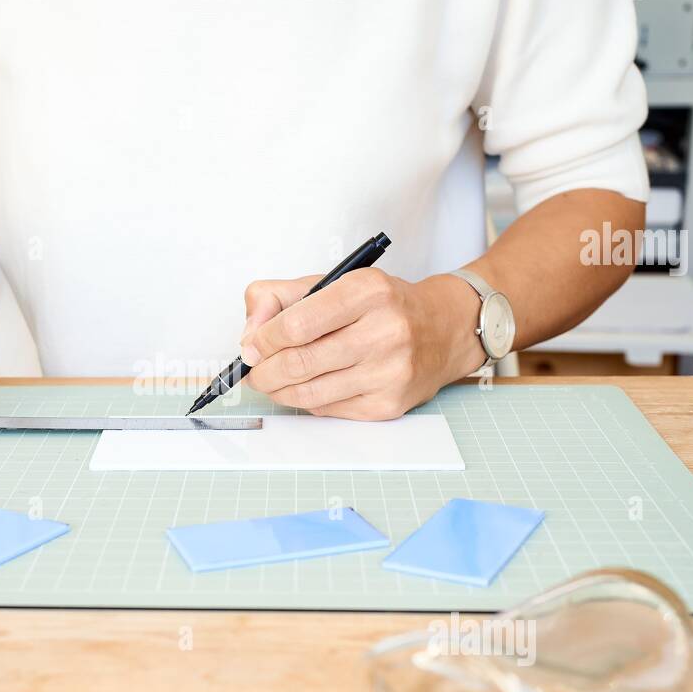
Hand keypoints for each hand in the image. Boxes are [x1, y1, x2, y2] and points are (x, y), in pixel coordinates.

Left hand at [239, 269, 485, 418]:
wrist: (443, 329)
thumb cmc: (382, 306)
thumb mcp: (333, 282)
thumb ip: (279, 297)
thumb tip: (249, 335)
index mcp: (368, 292)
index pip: (297, 324)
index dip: (263, 340)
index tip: (252, 347)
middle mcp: (385, 331)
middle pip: (300, 363)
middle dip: (264, 372)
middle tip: (254, 371)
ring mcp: (389, 372)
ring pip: (310, 393)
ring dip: (279, 390)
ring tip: (272, 381)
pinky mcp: (389, 405)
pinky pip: (328, 409)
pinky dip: (307, 401)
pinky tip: (307, 387)